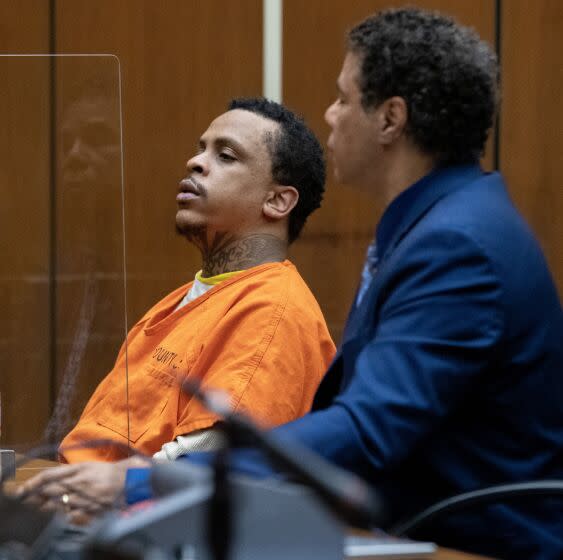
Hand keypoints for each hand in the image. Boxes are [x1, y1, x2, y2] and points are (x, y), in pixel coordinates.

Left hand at [17, 457, 148, 523]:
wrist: (131, 480)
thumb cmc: (109, 473)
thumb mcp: (88, 467)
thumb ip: (70, 473)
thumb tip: (49, 481)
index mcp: (80, 469)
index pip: (50, 475)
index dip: (34, 483)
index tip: (23, 489)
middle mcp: (80, 482)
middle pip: (50, 491)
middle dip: (35, 497)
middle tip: (23, 502)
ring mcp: (85, 496)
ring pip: (57, 504)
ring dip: (44, 508)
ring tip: (35, 510)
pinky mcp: (91, 509)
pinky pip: (70, 515)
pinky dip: (61, 516)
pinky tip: (56, 517)